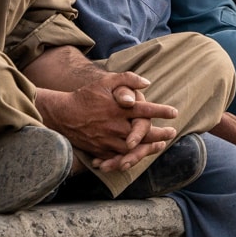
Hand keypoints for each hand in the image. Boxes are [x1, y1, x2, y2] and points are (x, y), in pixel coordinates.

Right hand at [37, 71, 178, 171]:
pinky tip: (140, 155)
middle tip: (172, 132)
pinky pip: (118, 157)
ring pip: (132, 148)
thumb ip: (127, 79)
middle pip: (142, 132)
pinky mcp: (99, 150)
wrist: (61, 114)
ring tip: (160, 145)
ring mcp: (106, 140)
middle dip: (160, 133)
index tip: (174, 112)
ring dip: (149, 147)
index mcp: (117, 109)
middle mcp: (114, 125)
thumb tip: (147, 83)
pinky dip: (130, 157)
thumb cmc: (86, 96)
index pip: (144, 110)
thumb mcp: (105, 82)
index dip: (161, 111)